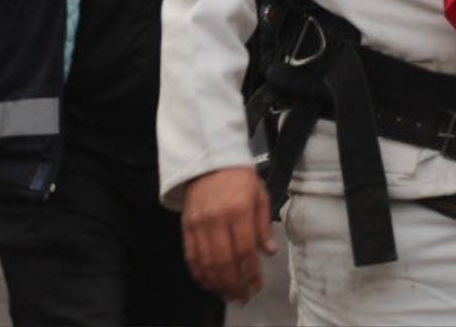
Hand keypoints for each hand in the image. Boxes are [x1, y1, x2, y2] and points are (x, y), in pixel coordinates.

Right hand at [182, 166, 274, 303]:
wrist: (210, 159)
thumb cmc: (240, 177)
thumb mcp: (260, 195)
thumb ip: (263, 225)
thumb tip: (269, 252)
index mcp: (239, 210)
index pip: (246, 250)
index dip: (251, 273)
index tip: (256, 286)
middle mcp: (217, 219)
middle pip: (225, 261)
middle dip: (235, 284)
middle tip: (242, 297)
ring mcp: (199, 223)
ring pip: (207, 262)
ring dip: (218, 283)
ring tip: (227, 295)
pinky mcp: (186, 225)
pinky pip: (191, 255)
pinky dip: (199, 273)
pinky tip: (208, 283)